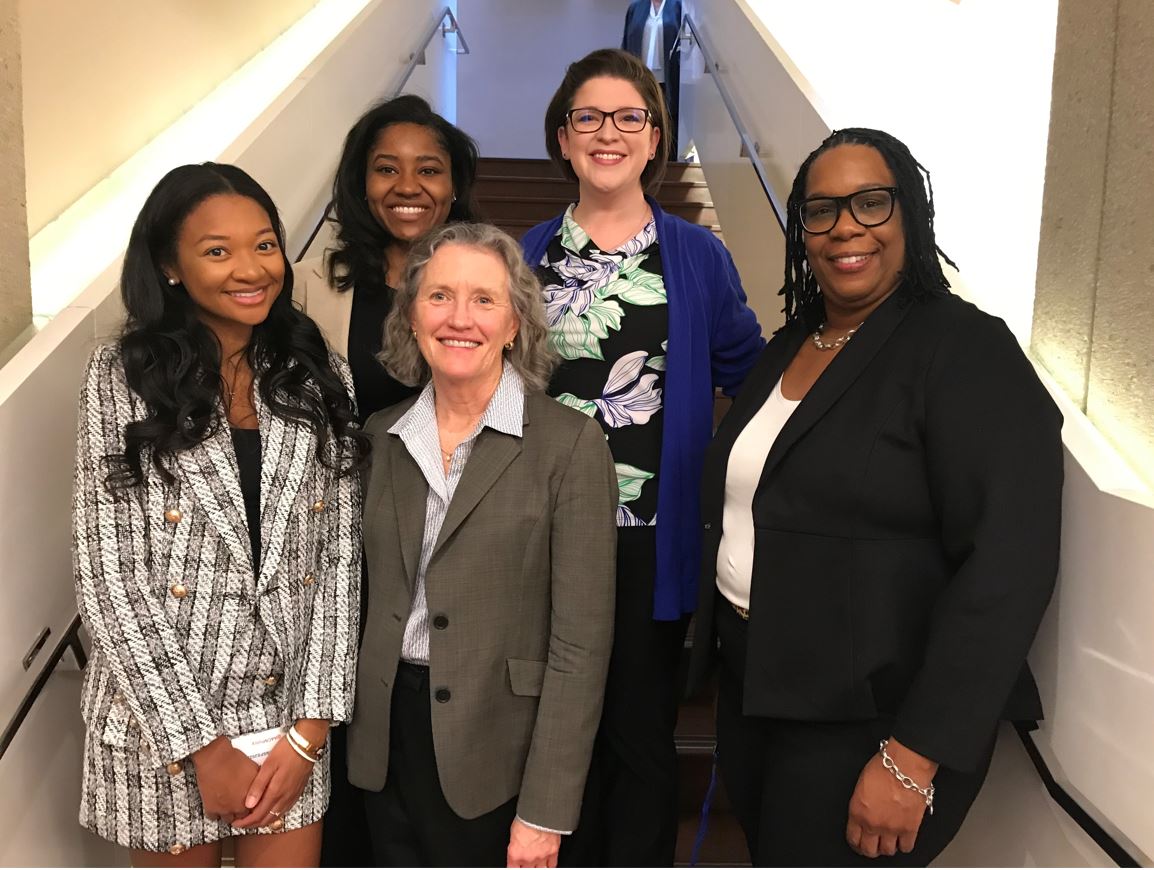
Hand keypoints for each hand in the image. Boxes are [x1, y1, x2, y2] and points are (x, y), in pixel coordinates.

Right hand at [191, 736, 259, 824]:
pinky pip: (214, 817)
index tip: (252, 805)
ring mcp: (225, 809)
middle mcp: (239, 807)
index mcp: (253, 798)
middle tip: (241, 805)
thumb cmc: (236, 760)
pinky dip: (216, 812)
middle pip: (243, 818)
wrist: (216, 757)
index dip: (254, 807)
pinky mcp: (211, 808)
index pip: (256, 811)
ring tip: (230, 805)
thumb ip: (260, 783)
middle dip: (243, 812)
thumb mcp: (255, 770)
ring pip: (229, 819)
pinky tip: (219, 805)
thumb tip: (265, 787)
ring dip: (230, 814)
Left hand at [232, 720, 327, 829]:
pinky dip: (274, 815)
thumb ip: (258, 786)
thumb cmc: (286, 752)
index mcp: (276, 792)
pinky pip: (284, 810)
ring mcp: (292, 796)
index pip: (258, 815)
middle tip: (240, 824)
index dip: (246, 822)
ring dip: (263, 821)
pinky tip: (269, 812)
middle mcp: (285, 798)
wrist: (306, 745)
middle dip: (252, 824)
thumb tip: (248, 805)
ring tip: (252, 820)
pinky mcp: (297, 792)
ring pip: (276, 816)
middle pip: (267, 819)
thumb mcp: (268, 765)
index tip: (235, 822)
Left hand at [506, 818, 559, 867]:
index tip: (516, 864)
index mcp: (515, 854)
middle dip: (526, 866)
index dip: (515, 866)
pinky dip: (550, 865)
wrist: (540, 813)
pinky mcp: (553, 852)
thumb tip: (517, 846)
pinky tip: (548, 863)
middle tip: (527, 862)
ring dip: (538, 867)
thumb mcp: (513, 832)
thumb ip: (515, 844)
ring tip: (537, 864)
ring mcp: (541, 857)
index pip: (512, 868)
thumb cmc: (526, 819)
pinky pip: (552, 865)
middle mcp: (528, 858)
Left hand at [845, 737, 937, 858]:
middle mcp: (873, 823)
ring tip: (888, 842)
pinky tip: (903, 839)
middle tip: (872, 846)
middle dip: (869, 849)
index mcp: (857, 812)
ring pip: (887, 851)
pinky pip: (906, 847)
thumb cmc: (884, 768)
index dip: (855, 844)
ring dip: (887, 848)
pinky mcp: (910, 829)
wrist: (905, 765)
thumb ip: (860, 805)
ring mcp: (892, 828)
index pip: (853, 838)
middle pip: (869, 850)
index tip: (858, 843)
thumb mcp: (860, 786)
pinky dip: (904, 845)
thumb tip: (863, 814)